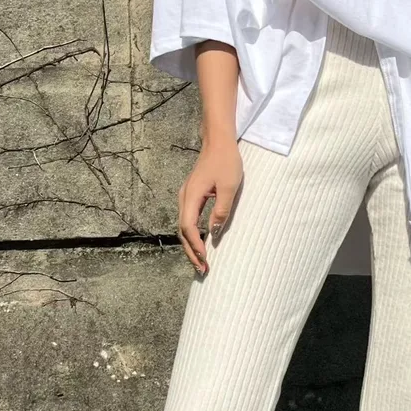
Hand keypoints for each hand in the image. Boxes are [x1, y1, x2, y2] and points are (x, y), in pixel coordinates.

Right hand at [177, 136, 242, 273]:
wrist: (218, 141)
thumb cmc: (226, 161)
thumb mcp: (228, 187)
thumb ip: (221, 210)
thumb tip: (213, 232)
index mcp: (191, 196)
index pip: (188, 227)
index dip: (195, 245)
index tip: (205, 258)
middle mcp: (184, 198)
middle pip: (182, 231)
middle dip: (191, 252)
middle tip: (202, 269)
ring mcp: (186, 197)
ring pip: (183, 227)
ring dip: (191, 246)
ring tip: (201, 261)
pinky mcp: (191, 196)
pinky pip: (188, 220)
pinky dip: (192, 235)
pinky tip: (200, 243)